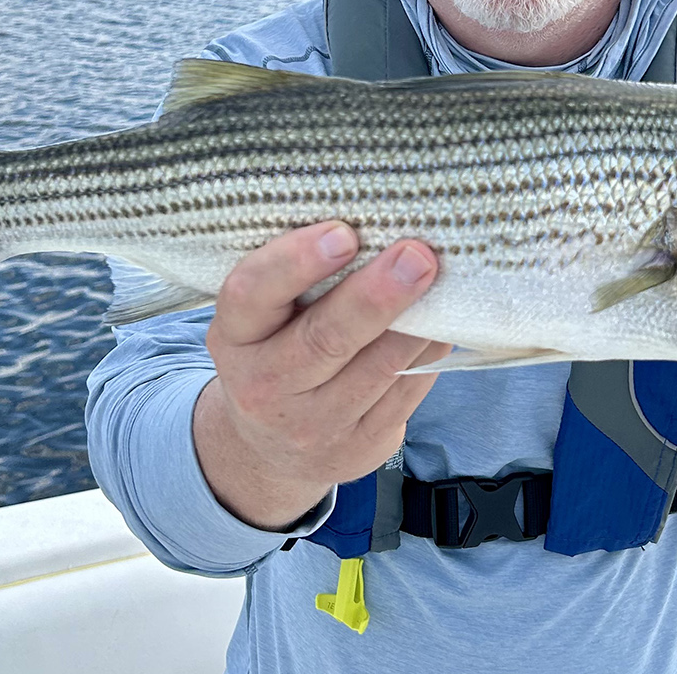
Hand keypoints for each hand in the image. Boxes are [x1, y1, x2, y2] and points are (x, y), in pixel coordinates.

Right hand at [193, 220, 449, 529]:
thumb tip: (374, 225)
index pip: (252, 294)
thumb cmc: (276, 354)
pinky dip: (428, 353)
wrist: (272, 450)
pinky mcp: (360, 447)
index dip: (295, 262)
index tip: (342, 233)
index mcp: (235, 337)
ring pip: (377, 368)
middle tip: (416, 255)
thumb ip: (297, 278)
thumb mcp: (262, 320)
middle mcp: (265, 386)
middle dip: (376, 295)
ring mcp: (314, 425)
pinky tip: (441, 323)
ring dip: (416, 323)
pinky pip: (405, 393)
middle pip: (325, 338)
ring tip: (441, 280)